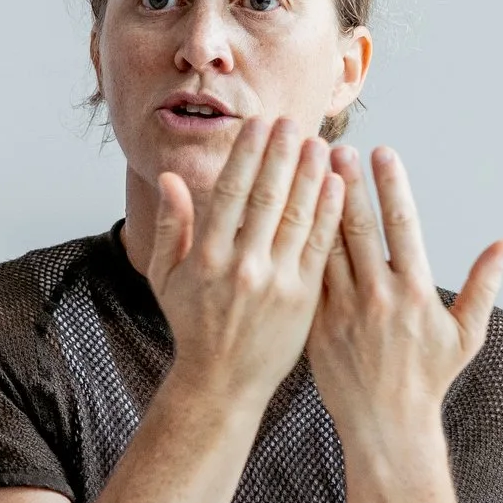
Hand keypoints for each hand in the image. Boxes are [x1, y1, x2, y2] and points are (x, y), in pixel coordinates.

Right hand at [146, 117, 345, 407]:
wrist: (223, 382)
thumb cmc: (194, 326)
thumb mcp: (166, 278)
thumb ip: (170, 226)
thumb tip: (169, 177)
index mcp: (207, 257)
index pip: (231, 192)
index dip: (247, 154)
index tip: (259, 124)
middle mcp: (243, 267)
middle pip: (267, 197)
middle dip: (282, 154)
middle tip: (294, 121)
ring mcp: (277, 283)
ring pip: (297, 217)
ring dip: (310, 175)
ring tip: (320, 143)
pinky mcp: (304, 298)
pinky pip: (319, 246)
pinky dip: (328, 213)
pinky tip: (336, 185)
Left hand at [309, 145, 502, 456]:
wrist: (386, 424)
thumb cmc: (430, 379)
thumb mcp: (466, 334)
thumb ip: (483, 285)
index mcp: (414, 292)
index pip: (403, 226)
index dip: (392, 186)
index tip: (384, 153)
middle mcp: (378, 297)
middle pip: (359, 227)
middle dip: (348, 182)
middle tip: (337, 146)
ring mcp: (344, 310)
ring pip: (327, 244)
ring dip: (319, 205)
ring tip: (308, 170)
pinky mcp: (317, 323)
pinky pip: (308, 274)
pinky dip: (300, 242)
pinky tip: (292, 215)